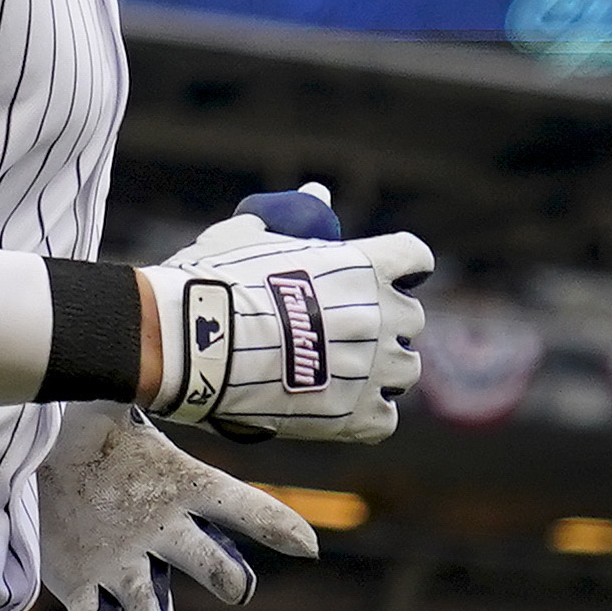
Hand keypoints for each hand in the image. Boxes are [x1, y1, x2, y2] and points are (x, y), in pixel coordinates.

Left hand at [38, 404, 321, 610]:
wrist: (43, 463)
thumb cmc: (90, 433)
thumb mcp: (105, 403)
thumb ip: (124, 383)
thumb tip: (138, 348)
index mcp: (183, 490)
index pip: (242, 507)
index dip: (277, 526)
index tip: (306, 547)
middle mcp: (166, 536)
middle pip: (212, 564)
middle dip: (226, 577)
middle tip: (237, 588)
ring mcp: (128, 569)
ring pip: (154, 608)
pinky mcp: (87, 590)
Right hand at [137, 188, 431, 444]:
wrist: (194, 344)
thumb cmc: (215, 282)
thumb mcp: (248, 235)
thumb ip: (291, 220)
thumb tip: (317, 191)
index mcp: (366, 266)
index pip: (417, 258)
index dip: (403, 268)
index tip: (384, 277)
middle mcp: (382, 315)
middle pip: (411, 318)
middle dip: (384, 323)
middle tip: (343, 330)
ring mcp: (373, 369)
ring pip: (405, 370)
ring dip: (381, 370)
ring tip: (339, 374)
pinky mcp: (356, 416)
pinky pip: (384, 419)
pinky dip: (365, 416)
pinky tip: (336, 409)